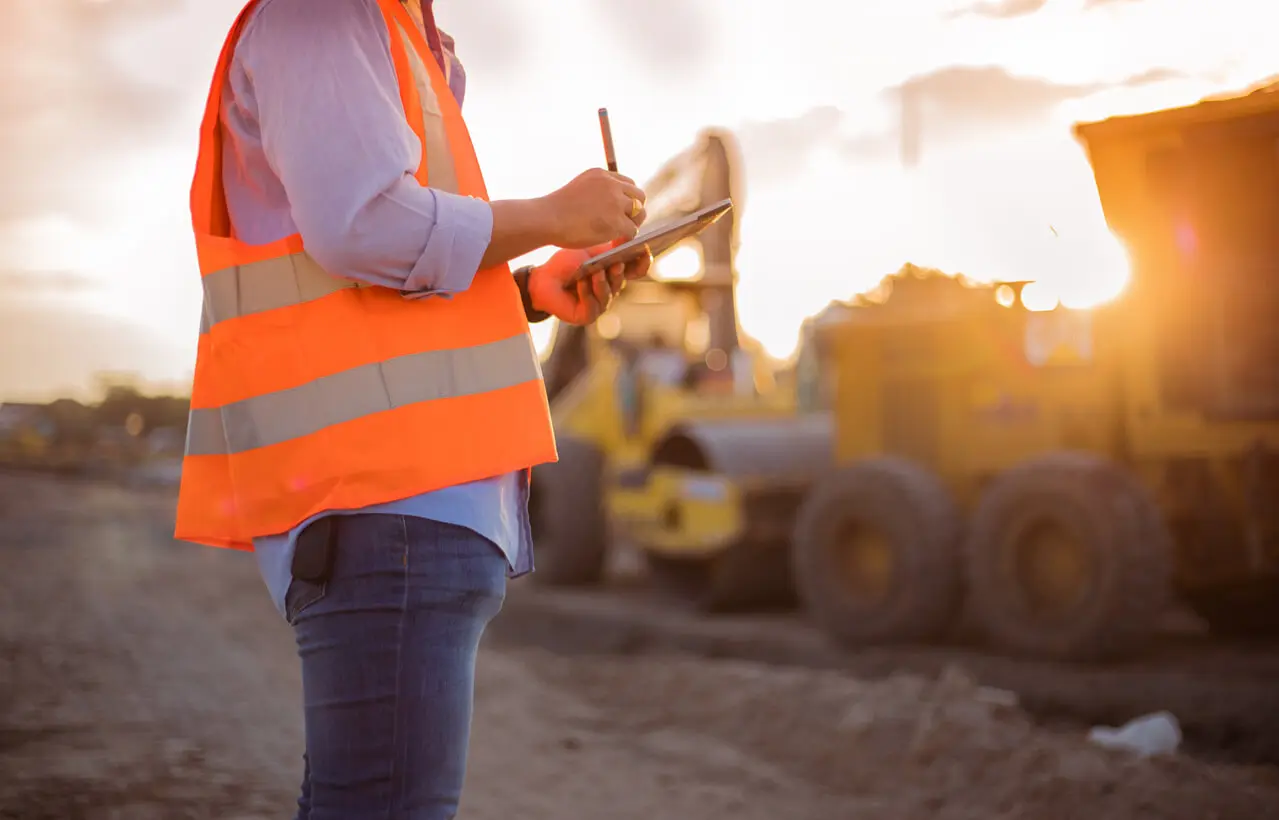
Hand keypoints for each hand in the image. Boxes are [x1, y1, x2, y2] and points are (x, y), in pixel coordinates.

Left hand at [528, 243, 652, 325]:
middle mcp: (611, 291)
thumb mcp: (592, 251)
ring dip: (602, 284)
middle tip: (616, 263)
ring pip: (607, 295)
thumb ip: (612, 247)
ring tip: (597, 272)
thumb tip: (629, 232)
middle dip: (618, 273)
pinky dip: (586, 293)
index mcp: (615, 274)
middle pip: (621, 282)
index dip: (643, 262)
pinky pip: (591, 306)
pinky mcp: (586, 315)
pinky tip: (581, 282)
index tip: (644, 250)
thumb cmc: (568, 263)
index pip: (636, 270)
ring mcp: (600, 305)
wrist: (545, 277)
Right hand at [540, 168, 646, 248]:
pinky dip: (627, 237)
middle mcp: (611, 184)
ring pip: (639, 212)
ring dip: (633, 223)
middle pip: (639, 195)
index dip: (626, 199)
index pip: (627, 183)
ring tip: (622, 232)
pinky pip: (632, 230)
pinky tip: (617, 240)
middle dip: (635, 209)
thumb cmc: (555, 210)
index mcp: (601, 174)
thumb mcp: (578, 188)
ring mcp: (615, 202)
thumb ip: (595, 192)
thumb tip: (607, 208)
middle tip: (626, 223)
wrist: (546, 218)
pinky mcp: (616, 221)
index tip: (620, 210)